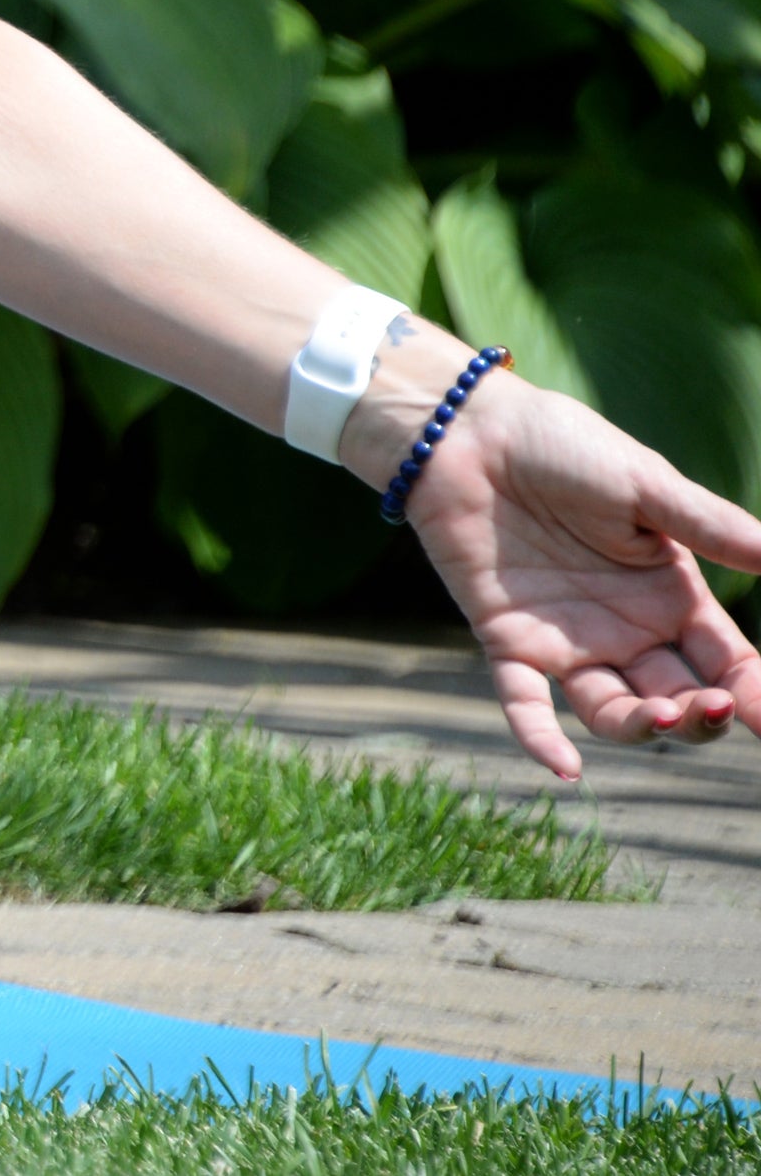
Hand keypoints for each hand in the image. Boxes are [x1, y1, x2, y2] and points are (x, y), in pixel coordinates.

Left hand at [393, 368, 760, 779]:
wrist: (468, 432)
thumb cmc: (563, 448)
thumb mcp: (646, 486)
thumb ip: (710, 526)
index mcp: (670, 596)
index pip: (727, 663)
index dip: (753, 695)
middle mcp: (625, 630)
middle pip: (678, 700)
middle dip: (703, 715)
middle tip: (714, 707)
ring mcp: (566, 640)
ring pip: (614, 712)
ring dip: (643, 726)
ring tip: (668, 718)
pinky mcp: (505, 638)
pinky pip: (523, 701)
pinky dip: (539, 737)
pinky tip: (563, 769)